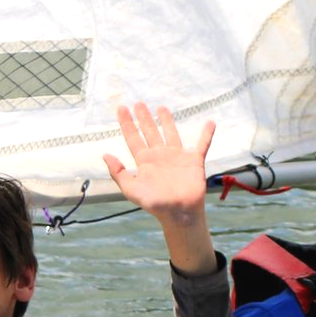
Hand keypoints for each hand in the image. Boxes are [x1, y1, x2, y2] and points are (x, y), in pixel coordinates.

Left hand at [103, 102, 214, 226]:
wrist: (179, 213)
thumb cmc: (155, 204)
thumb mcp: (131, 189)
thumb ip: (118, 172)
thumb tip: (105, 155)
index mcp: (145, 161)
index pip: (134, 138)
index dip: (127, 123)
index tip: (122, 108)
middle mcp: (160, 156)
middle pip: (150, 132)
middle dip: (144, 118)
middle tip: (139, 103)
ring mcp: (177, 157)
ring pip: (171, 133)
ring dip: (167, 121)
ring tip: (161, 108)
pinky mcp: (194, 161)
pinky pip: (202, 145)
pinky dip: (206, 134)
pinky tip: (210, 123)